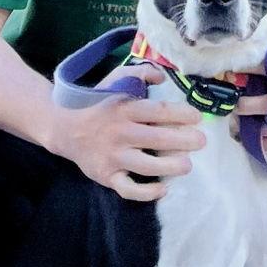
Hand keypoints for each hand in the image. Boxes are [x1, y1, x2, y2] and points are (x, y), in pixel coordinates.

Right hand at [51, 76, 205, 198]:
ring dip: (170, 166)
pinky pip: (128, 189)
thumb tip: (163, 76)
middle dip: (183, 140)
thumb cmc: (97, 104)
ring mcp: (112, 157)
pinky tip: (163, 188)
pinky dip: (146, 192)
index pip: (157, 110)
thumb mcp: (114, 81)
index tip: (196, 117)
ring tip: (187, 165)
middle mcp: (119, 133)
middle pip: (156, 138)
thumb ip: (138, 74)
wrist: (65, 128)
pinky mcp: (106, 176)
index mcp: (123, 108)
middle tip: (201, 141)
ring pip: (145, 165)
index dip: (180, 114)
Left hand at [237, 46, 266, 151]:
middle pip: (261, 108)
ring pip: (264, 131)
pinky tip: (248, 132)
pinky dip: (257, 140)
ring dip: (247, 126)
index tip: (230, 84)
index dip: (242, 81)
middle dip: (242, 108)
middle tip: (232, 105)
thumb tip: (236, 66)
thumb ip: (266, 57)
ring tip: (236, 120)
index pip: (262, 77)